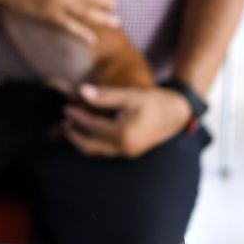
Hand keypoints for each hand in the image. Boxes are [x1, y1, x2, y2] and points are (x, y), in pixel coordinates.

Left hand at [60, 84, 193, 158]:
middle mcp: (125, 148)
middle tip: (64, 120)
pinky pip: (106, 150)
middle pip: (90, 146)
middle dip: (74, 135)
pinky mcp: (130, 151)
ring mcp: (128, 152)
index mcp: (124, 135)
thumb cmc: (154, 101)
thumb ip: (104, 96)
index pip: (92, 126)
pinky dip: (93, 142)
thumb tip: (81, 91)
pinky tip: (87, 130)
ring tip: (71, 126)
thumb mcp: (129, 95)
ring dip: (82, 140)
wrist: (178, 112)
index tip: (66, 107)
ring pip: (97, 151)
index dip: (77, 116)